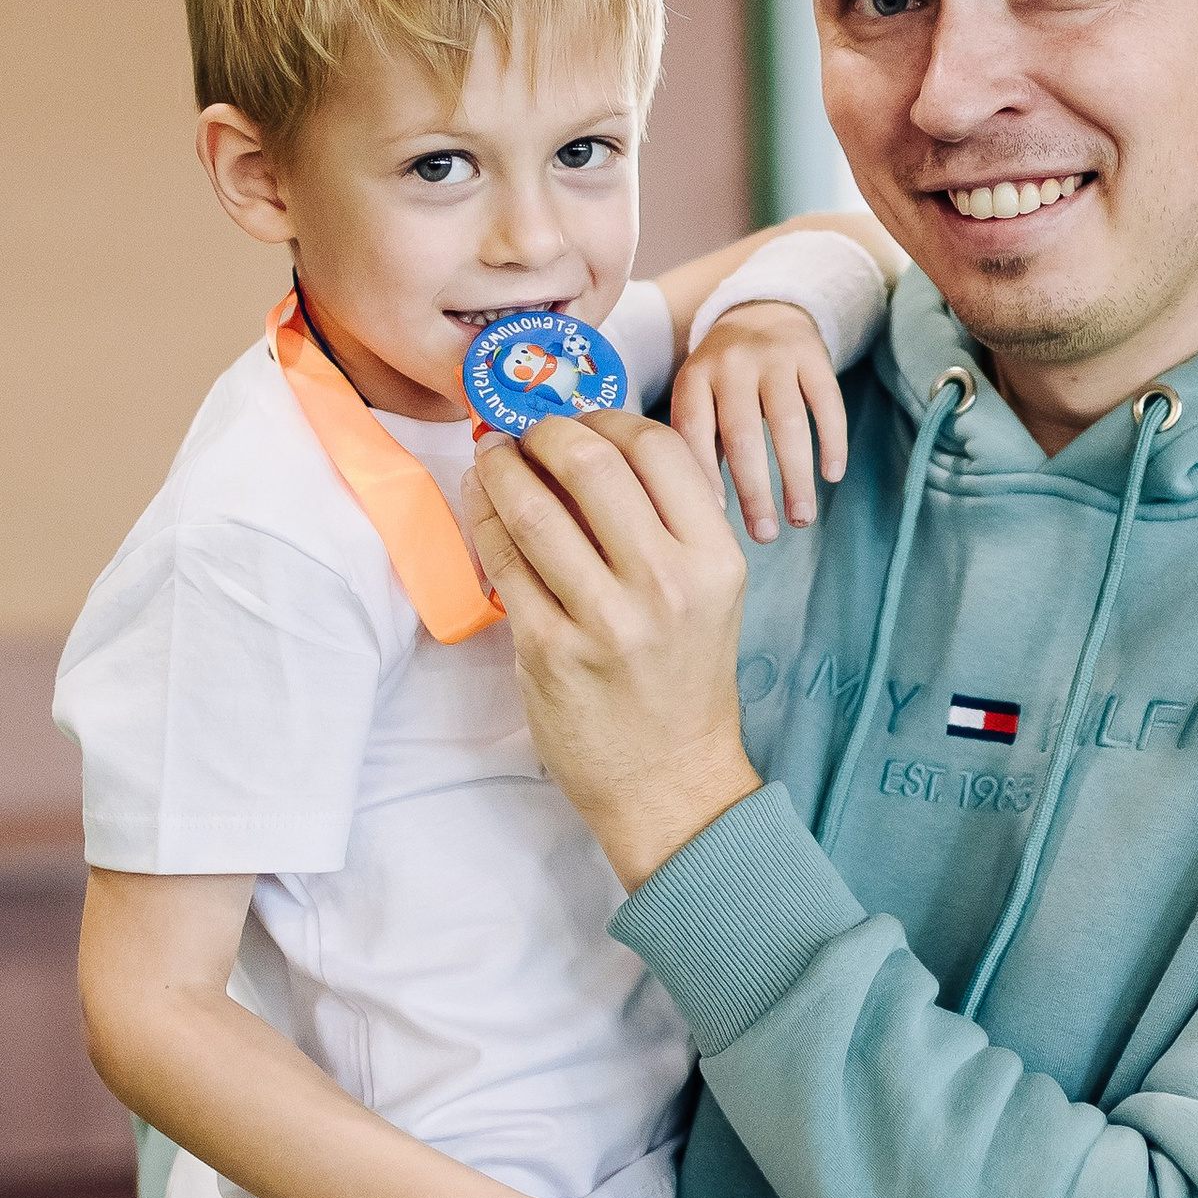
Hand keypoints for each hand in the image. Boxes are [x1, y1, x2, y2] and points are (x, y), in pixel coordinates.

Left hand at [459, 412, 760, 891]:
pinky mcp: (550, 650)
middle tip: (525, 432)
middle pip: (590, 461)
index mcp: (713, 560)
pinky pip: (503, 560)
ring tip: (494, 459)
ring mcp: (604, 619)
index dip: (607, 416)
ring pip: (533, 506)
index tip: (580, 422)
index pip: (656, 446)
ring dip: (501, 467)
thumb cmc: (683, 680)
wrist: (669, 782)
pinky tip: (484, 507)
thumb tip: (593, 442)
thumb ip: (668, 522)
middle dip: (544, 431)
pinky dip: (484, 520)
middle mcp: (665, 584)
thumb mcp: (709, 593)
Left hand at [670, 302, 847, 544]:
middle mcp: (732, 363)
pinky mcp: (813, 355)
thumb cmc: (724, 378)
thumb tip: (704, 514)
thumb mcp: (699, 398)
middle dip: (754, 492)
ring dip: (797, 478)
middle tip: (764, 535)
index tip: (713, 520)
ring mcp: (775, 356)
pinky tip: (832, 476)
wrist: (763, 310)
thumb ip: (697, 445)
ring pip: (788, 424)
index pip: (694, 432)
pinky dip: (833, 442)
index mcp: (695, 378)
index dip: (703, 477)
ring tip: (800, 519)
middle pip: (743, 435)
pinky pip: (827, 403)